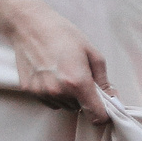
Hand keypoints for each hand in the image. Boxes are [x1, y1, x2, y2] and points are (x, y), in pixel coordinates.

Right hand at [6, 4, 112, 122]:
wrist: (29, 24)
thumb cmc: (63, 35)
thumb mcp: (93, 54)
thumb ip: (104, 81)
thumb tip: (112, 99)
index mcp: (77, 82)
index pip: (97, 116)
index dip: (104, 114)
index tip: (105, 107)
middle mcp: (59, 91)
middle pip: (81, 109)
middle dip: (85, 99)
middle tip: (80, 78)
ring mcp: (42, 92)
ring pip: (66, 106)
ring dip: (69, 97)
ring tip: (64, 74)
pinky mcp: (29, 90)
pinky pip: (50, 102)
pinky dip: (55, 94)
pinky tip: (52, 76)